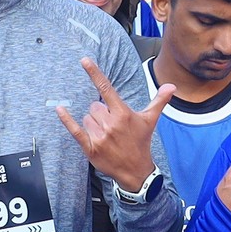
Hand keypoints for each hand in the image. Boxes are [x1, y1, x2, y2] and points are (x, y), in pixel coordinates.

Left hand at [56, 58, 160, 192]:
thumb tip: (171, 86)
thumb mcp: (150, 120)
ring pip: (86, 118)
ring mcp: (100, 136)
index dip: (95, 73)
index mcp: (123, 113)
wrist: (135, 171)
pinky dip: (66, 120)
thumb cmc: (141, 142)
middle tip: (112, 127)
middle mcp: (111, 123)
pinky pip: (75, 130)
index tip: (84, 60)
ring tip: (106, 136)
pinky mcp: (90, 148)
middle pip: (94, 107)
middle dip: (101, 114)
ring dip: (93, 124)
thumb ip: (158, 101)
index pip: (106, 88)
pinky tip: (59, 109)